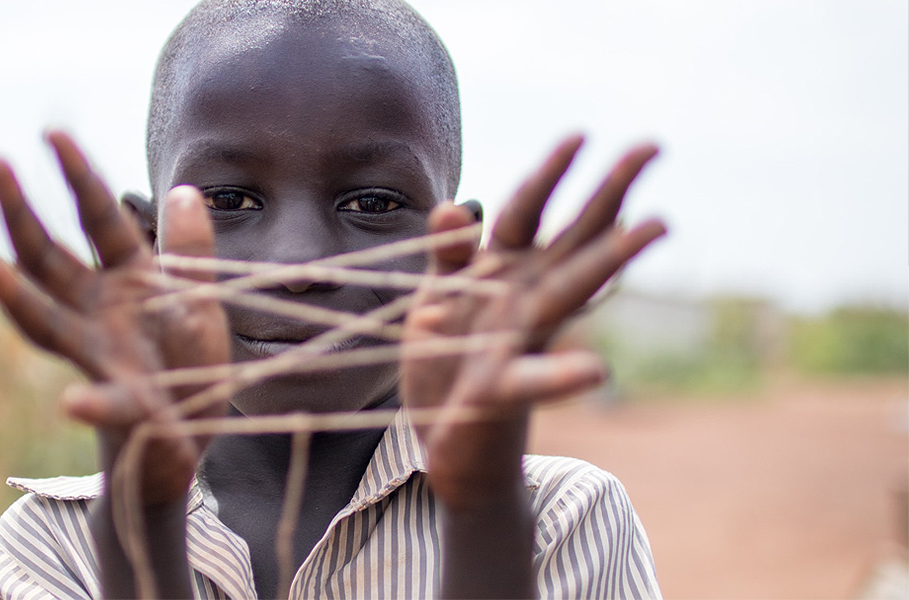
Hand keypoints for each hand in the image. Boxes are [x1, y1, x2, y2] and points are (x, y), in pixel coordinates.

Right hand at [0, 131, 228, 505]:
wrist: (191, 427)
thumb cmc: (187, 354)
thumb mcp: (198, 295)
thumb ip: (190, 249)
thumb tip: (185, 189)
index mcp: (124, 276)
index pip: (96, 217)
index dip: (77, 175)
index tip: (51, 131)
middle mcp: (97, 310)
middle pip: (49, 258)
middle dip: (20, 211)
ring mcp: (101, 356)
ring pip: (47, 323)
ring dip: (13, 294)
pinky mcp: (124, 405)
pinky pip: (104, 404)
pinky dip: (90, 405)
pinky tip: (72, 404)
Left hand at [401, 136, 666, 507]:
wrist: (449, 444)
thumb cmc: (447, 362)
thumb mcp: (436, 298)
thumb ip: (448, 255)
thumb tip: (454, 205)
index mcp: (502, 272)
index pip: (528, 211)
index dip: (550, 175)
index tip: (581, 135)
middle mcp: (522, 299)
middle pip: (571, 236)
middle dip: (609, 190)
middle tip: (653, 146)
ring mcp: (519, 341)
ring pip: (569, 291)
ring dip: (610, 258)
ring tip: (655, 226)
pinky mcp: (500, 391)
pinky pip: (532, 380)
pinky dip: (561, 375)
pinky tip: (597, 369)